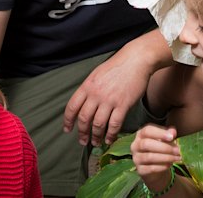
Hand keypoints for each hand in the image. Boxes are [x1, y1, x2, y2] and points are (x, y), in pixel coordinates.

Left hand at [63, 30, 171, 146]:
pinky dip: (110, 135)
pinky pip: (114, 124)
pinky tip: (109, 139)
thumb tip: (83, 104)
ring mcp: (109, 100)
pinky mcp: (123, 105)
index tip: (67, 129)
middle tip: (82, 141)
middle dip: (82, 132)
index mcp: (87, 85)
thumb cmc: (116, 67)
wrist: (135, 60)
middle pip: (84, 118)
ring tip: (96, 142)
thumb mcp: (96, 74)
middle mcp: (96, 94)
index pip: (72, 106)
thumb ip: (89, 89)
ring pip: (98, 124)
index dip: (68, 120)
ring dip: (96, 136)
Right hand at [131, 125, 180, 194]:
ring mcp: (136, 158)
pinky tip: (169, 165)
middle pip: (146, 144)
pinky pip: (151, 168)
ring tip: (176, 158)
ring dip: (165, 157)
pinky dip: (162, 166)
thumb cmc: (159, 150)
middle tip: (177, 150)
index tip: (172, 137)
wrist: (155, 170)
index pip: (147, 130)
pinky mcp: (140, 170)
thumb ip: (168, 134)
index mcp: (141, 134)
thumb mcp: (164, 140)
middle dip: (164, 147)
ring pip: (149, 157)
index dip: (159, 133)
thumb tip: (173, 132)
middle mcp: (136, 145)